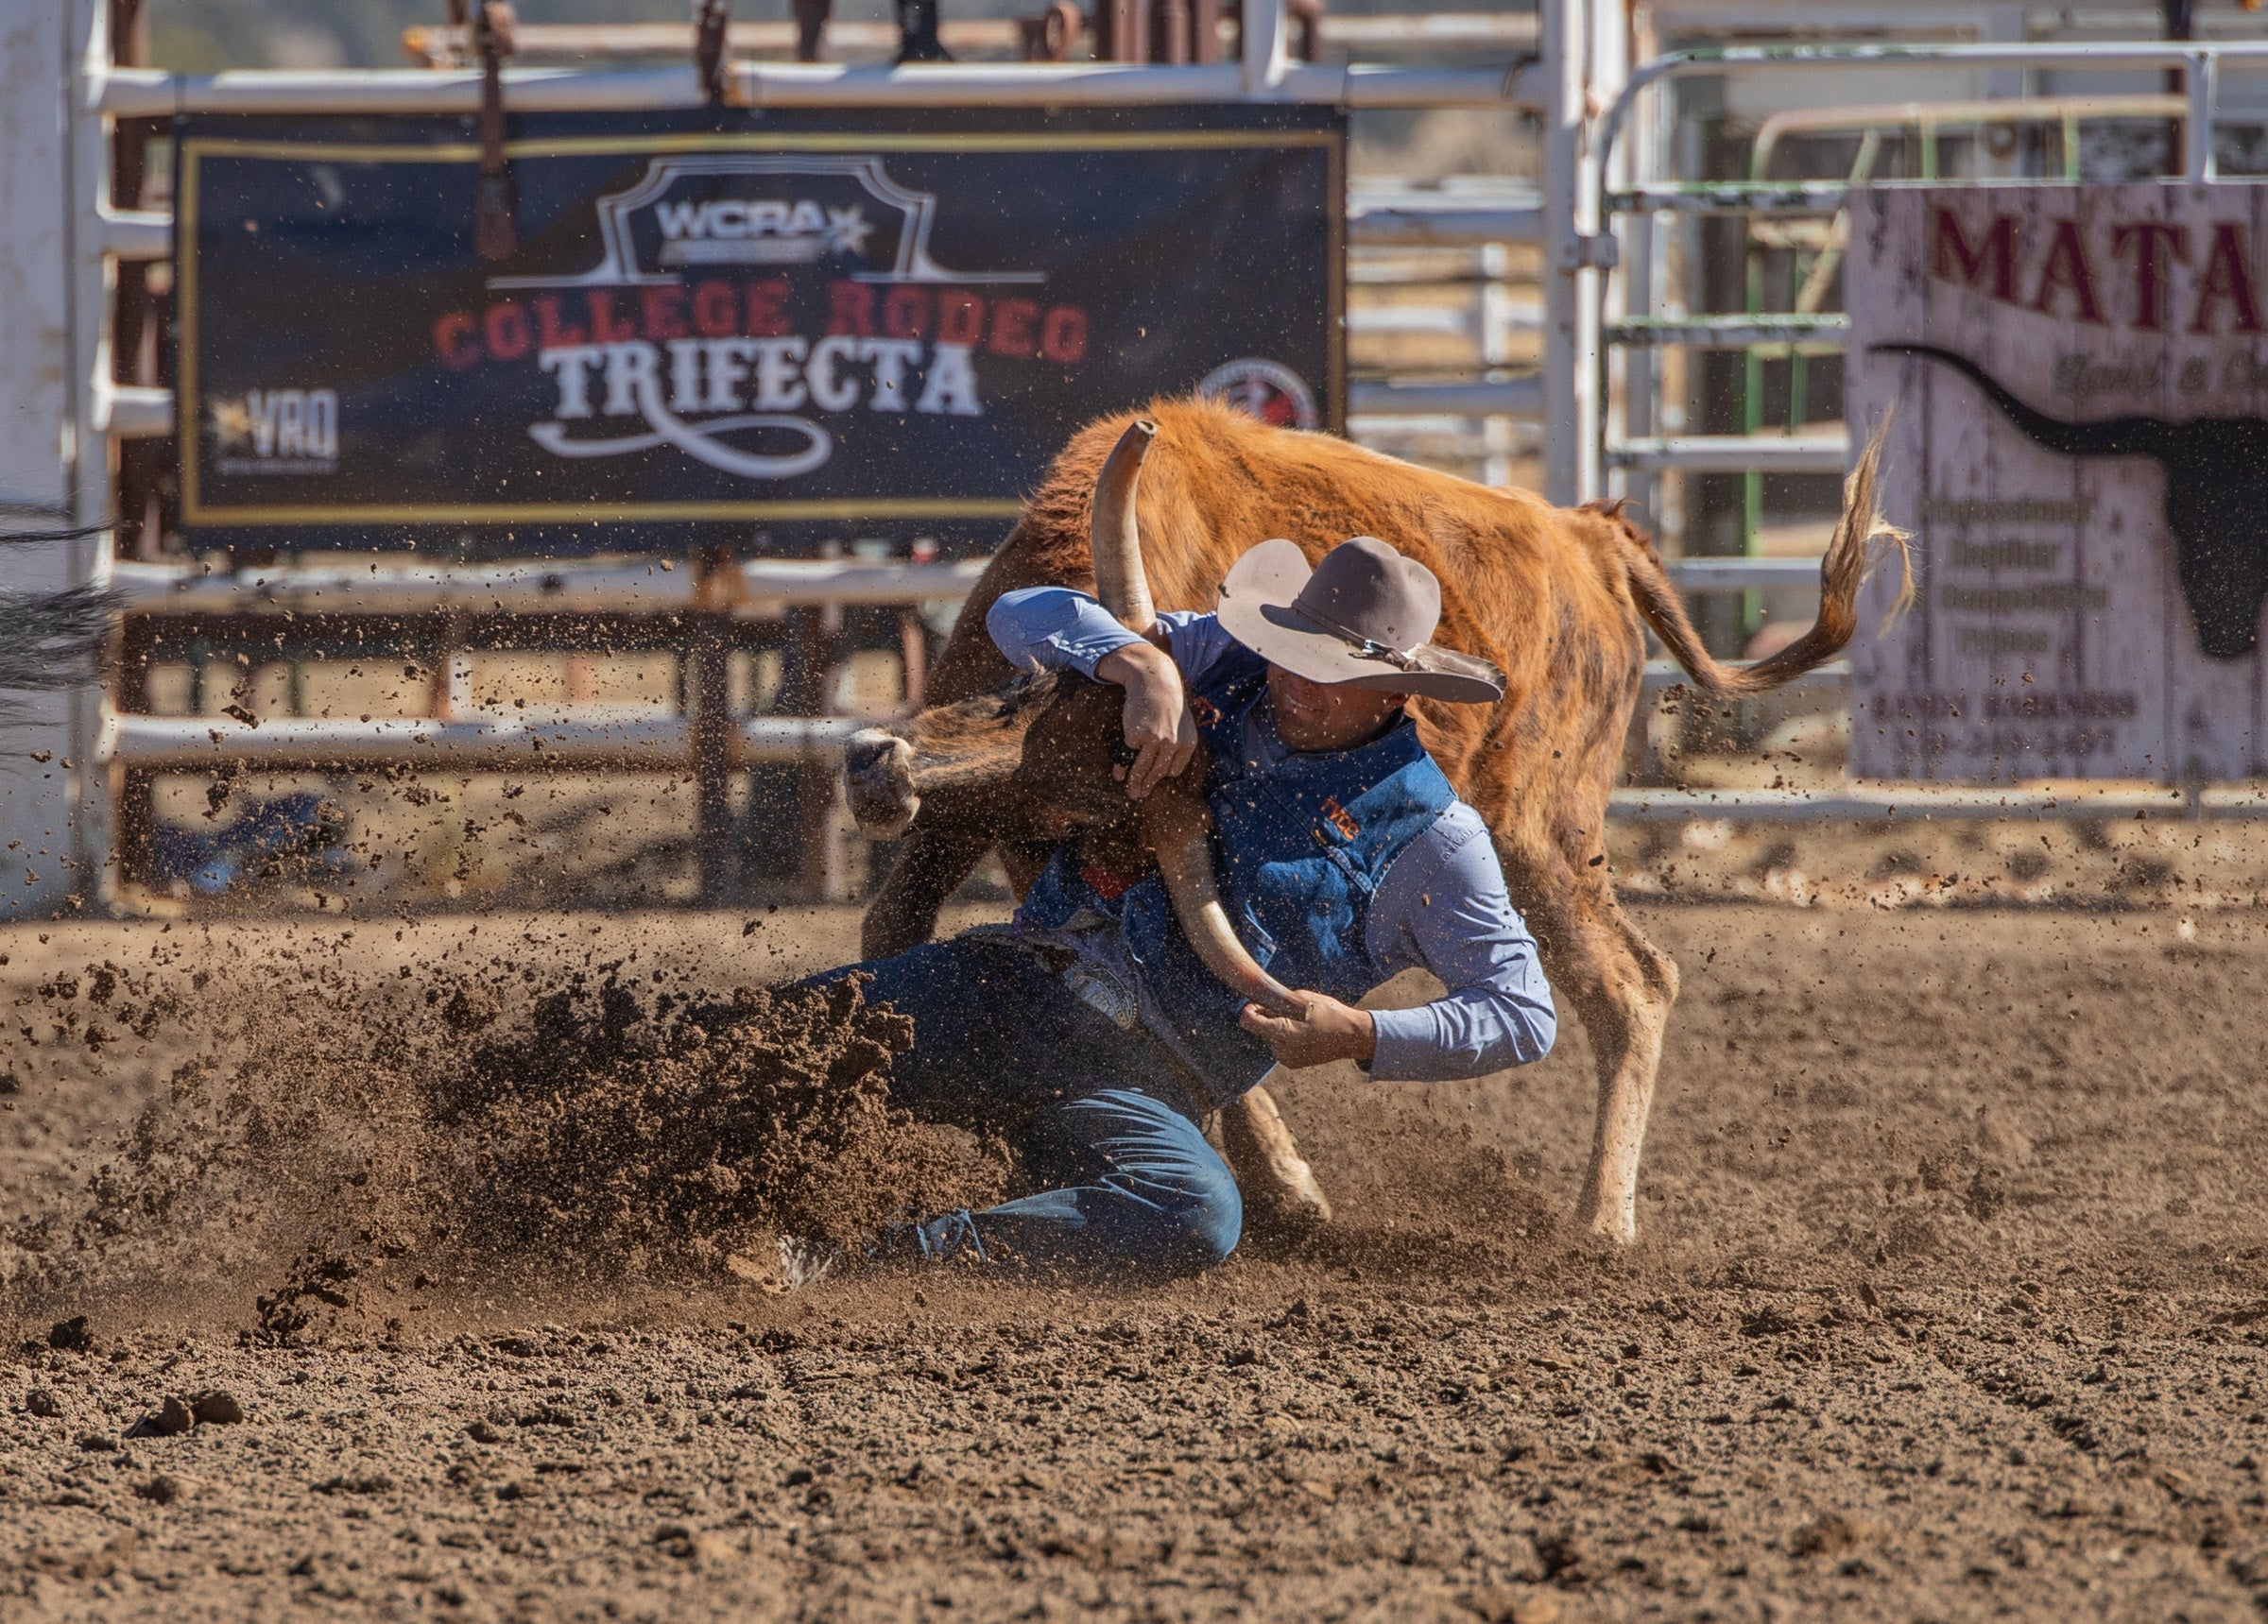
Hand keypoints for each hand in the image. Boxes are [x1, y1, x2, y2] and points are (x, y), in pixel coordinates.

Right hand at [1095, 640, 1196, 801]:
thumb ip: (1176, 744)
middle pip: (1157, 772)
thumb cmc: (1166, 703)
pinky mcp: (1137, 736)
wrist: (1154, 681)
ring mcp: (1155, 741)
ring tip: (1129, 792)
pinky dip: (1122, 765)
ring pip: (1143, 768)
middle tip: (1138, 796)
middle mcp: (1173, 744)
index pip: (1174, 769)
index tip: (1153, 783)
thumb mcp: (1181, 723)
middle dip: (1146, 786)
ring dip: (1134, 782)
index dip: (1162, 775)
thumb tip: (1167, 771)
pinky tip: (1117, 773)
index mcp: (1188, 743)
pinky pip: (1128, 755)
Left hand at [1238, 992, 1375, 1068]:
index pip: (1248, 1021)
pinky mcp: (1291, 1063)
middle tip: (1288, 1010)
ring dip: (1276, 1028)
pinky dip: (1284, 1037)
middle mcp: (1281, 1050)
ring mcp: (1286, 1059)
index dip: (1249, 1009)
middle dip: (1267, 1018)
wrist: (1352, 1037)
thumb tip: (1259, 1002)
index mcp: (1282, 1032)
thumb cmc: (1330, 1013)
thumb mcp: (1303, 999)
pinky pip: (1279, 1046)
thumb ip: (1277, 1001)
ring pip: (1269, 1037)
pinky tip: (1302, 1032)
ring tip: (1299, 1022)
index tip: (1258, 1003)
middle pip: (1260, 1029)